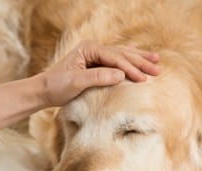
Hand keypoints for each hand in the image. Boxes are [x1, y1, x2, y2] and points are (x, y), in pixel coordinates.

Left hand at [36, 40, 159, 106]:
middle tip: (158, 68)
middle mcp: (93, 49)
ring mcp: (95, 55)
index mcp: (89, 50)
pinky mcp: (95, 63)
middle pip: (122, 53)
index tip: (144, 79)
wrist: (44, 90)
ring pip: (122, 54)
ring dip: (139, 58)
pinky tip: (137, 51)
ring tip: (156, 59)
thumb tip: (121, 75)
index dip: (130, 68)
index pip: (115, 58)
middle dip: (140, 61)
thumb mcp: (76, 82)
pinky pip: (116, 59)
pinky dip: (128, 57)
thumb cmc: (57, 86)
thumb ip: (98, 77)